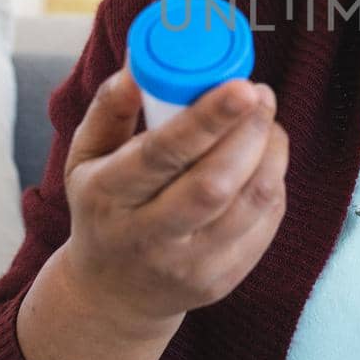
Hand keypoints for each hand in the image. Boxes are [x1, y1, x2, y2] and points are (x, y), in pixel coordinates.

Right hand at [60, 63, 288, 326]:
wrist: (112, 293)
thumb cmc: (102, 206)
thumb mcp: (86, 157)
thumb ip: (109, 109)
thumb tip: (137, 65)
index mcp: (108, 196)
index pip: (161, 155)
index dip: (207, 119)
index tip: (243, 86)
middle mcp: (146, 237)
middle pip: (214, 184)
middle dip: (249, 131)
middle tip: (260, 93)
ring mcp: (188, 266)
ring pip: (250, 202)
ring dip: (271, 152)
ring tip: (265, 122)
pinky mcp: (221, 282)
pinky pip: (266, 223)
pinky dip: (273, 182)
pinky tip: (262, 161)